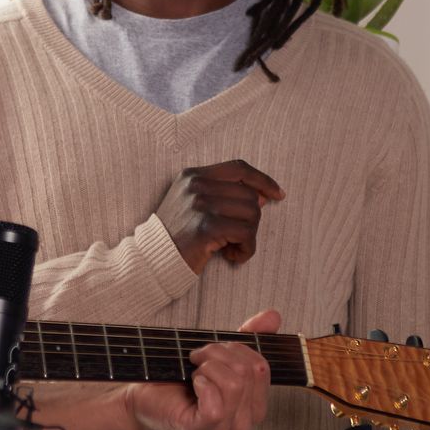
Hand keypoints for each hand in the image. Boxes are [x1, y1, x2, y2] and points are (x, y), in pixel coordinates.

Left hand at [125, 309, 279, 429]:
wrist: (145, 391)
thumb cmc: (181, 376)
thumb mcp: (220, 353)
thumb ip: (249, 337)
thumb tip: (273, 316)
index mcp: (254, 405)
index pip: (262, 368)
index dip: (237, 349)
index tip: (213, 350)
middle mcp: (244, 423)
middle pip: (248, 373)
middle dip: (219, 354)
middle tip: (197, 358)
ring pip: (234, 385)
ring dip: (208, 368)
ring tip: (193, 372)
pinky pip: (216, 406)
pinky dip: (201, 384)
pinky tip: (192, 385)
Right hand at [153, 160, 284, 273]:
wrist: (152, 261)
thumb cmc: (177, 236)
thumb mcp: (194, 205)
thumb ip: (223, 194)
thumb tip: (263, 195)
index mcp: (193, 175)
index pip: (238, 168)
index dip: (262, 180)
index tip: (278, 194)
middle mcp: (196, 185)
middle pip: (249, 195)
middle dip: (251, 220)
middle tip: (236, 238)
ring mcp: (200, 204)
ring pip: (252, 213)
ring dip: (248, 237)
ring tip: (231, 247)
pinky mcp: (206, 227)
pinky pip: (246, 234)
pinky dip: (246, 250)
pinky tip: (232, 256)